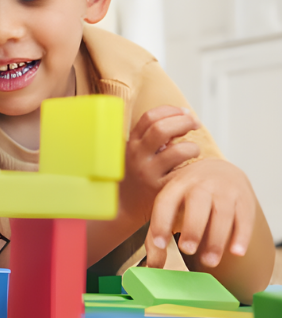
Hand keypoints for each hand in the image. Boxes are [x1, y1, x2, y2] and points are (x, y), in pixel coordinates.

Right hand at [120, 106, 200, 222]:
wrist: (123, 206)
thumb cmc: (135, 174)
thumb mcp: (134, 151)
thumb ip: (151, 135)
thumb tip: (181, 115)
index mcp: (131, 143)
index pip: (150, 117)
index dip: (171, 110)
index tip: (184, 112)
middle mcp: (137, 156)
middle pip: (162, 129)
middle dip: (184, 122)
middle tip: (195, 124)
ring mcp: (148, 173)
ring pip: (177, 151)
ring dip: (192, 147)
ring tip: (193, 150)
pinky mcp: (160, 189)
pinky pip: (183, 174)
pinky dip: (193, 167)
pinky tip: (193, 168)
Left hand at [145, 158, 257, 269]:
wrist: (220, 171)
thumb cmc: (188, 195)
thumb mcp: (170, 205)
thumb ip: (160, 233)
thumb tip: (153, 265)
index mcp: (177, 185)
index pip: (166, 202)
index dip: (161, 222)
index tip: (159, 244)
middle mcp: (201, 185)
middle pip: (197, 202)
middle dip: (192, 228)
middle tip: (187, 250)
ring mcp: (225, 191)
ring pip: (222, 213)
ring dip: (216, 239)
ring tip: (209, 261)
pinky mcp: (245, 200)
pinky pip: (244, 218)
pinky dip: (242, 236)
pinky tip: (236, 252)